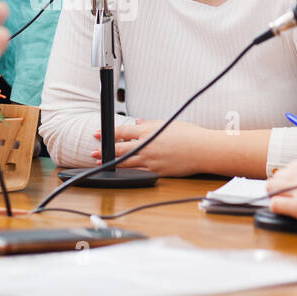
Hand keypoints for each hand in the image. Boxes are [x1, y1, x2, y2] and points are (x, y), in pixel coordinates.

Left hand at [94, 119, 208, 176]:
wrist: (203, 150)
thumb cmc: (189, 135)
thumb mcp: (167, 124)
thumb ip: (149, 124)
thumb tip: (137, 124)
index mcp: (148, 132)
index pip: (122, 132)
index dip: (108, 133)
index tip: (98, 134)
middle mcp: (146, 146)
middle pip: (119, 148)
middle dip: (104, 150)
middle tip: (93, 151)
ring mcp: (150, 160)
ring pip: (125, 162)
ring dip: (112, 162)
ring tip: (100, 163)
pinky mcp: (157, 171)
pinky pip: (138, 172)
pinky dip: (127, 171)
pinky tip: (121, 172)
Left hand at [265, 153, 296, 234]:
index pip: (292, 166)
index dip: (291, 176)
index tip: (293, 183)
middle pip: (279, 174)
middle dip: (280, 184)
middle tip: (284, 194)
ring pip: (271, 186)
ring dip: (274, 193)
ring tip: (280, 200)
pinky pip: (275, 204)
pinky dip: (277, 207)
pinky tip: (282, 209)